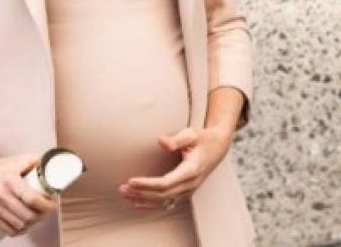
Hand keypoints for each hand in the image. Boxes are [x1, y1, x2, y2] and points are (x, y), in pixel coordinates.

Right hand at [0, 152, 57, 237]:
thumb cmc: (0, 167)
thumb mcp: (18, 160)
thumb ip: (36, 163)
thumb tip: (54, 170)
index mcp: (10, 180)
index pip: (32, 198)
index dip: (46, 204)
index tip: (52, 203)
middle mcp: (0, 195)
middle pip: (28, 215)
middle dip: (42, 215)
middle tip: (47, 210)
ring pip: (20, 225)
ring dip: (33, 224)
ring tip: (38, 216)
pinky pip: (8, 230)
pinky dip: (20, 231)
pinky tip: (26, 225)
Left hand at [117, 126, 231, 209]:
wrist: (218, 148)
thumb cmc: (202, 138)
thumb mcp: (192, 134)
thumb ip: (176, 139)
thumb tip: (160, 141)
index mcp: (191, 170)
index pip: (166, 183)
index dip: (147, 184)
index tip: (131, 180)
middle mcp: (190, 184)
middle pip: (162, 195)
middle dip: (141, 193)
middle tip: (122, 188)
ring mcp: (188, 191)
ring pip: (163, 202)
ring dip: (143, 200)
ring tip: (124, 195)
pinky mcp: (185, 193)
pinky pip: (167, 204)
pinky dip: (151, 206)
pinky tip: (136, 204)